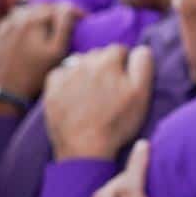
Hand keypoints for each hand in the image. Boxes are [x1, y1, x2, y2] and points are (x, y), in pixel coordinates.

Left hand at [0, 3, 79, 100]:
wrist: (5, 95)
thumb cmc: (35, 75)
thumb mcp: (56, 52)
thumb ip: (64, 25)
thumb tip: (69, 6)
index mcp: (34, 20)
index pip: (60, 7)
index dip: (75, 12)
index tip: (87, 20)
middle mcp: (17, 19)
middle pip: (42, 6)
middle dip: (58, 11)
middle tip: (71, 22)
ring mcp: (5, 28)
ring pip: (27, 12)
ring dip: (40, 15)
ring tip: (51, 26)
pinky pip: (13, 22)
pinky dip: (24, 23)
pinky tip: (30, 33)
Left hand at [43, 44, 154, 161]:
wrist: (85, 148)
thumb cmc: (116, 123)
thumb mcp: (141, 94)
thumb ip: (143, 64)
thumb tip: (140, 48)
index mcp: (109, 60)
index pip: (120, 50)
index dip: (124, 67)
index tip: (123, 84)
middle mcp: (85, 61)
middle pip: (99, 55)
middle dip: (105, 67)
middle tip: (108, 91)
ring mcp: (66, 73)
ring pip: (80, 62)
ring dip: (86, 72)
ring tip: (91, 94)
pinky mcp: (52, 87)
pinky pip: (61, 73)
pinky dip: (67, 80)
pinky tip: (73, 95)